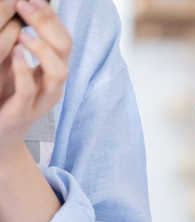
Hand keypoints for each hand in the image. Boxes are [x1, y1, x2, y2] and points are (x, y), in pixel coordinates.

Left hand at [0, 0, 71, 159]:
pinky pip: (30, 90)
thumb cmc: (5, 100)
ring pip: (59, 72)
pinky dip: (25, 69)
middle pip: (65, 48)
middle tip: (26, 4)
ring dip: (42, 48)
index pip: (63, 37)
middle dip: (48, 23)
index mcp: (52, 70)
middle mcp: (52, 84)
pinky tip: (15, 54)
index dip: (50, 15)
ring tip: (23, 33)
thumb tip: (22, 10)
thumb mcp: (15, 68)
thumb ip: (23, 45)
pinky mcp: (21, 113)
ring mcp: (40, 100)